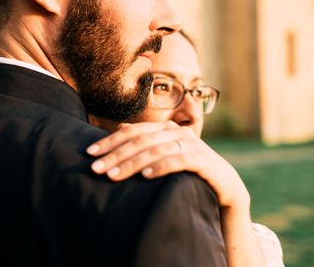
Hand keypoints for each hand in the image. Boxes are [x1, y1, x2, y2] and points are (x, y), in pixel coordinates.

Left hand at [86, 121, 249, 209]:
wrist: (224, 185)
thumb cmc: (188, 170)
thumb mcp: (165, 156)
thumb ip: (146, 143)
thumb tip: (119, 128)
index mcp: (165, 128)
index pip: (132, 131)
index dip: (110, 140)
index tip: (89, 153)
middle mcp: (176, 132)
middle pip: (140, 140)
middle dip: (115, 154)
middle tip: (95, 168)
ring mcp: (191, 144)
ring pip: (155, 150)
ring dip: (132, 163)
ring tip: (113, 176)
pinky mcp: (203, 160)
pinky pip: (178, 161)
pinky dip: (160, 167)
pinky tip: (145, 176)